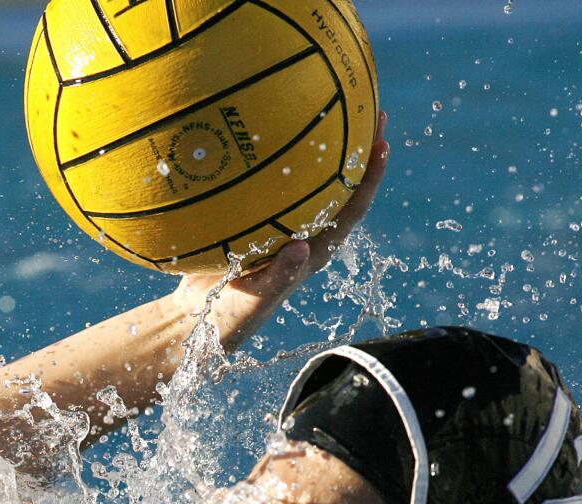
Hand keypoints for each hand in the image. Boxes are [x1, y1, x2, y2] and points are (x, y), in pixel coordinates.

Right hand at [172, 111, 389, 349]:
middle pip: (340, 187)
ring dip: (324, 148)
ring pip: (310, 182)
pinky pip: (272, 185)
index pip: (352, 210)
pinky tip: (264, 130)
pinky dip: (275, 159)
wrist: (198, 318)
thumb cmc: (232, 314)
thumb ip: (280, 276)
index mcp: (314, 252)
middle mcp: (304, 235)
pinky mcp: (255, 222)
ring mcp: (280, 227)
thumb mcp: (256, 299)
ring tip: (332, 107)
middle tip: (372, 109)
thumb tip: (302, 248)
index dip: (370, 179)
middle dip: (358, 151)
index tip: (383, 144)